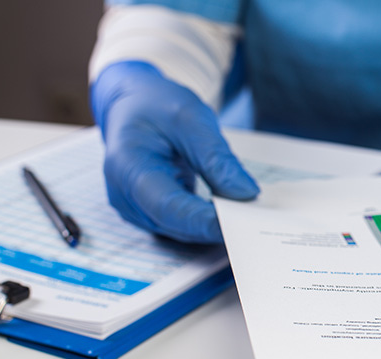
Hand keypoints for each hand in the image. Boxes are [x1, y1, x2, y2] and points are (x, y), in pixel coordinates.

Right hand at [91, 61, 258, 242]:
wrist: (134, 105)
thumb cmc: (158, 106)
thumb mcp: (191, 117)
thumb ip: (216, 157)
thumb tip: (246, 193)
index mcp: (126, 165)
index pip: (167, 206)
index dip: (203, 220)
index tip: (240, 224)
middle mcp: (124, 195)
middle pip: (174, 224)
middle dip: (215, 226)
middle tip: (256, 223)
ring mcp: (134, 208)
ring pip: (180, 230)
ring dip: (213, 227)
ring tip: (249, 217)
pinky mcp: (148, 213)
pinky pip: (180, 225)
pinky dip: (206, 222)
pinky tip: (232, 213)